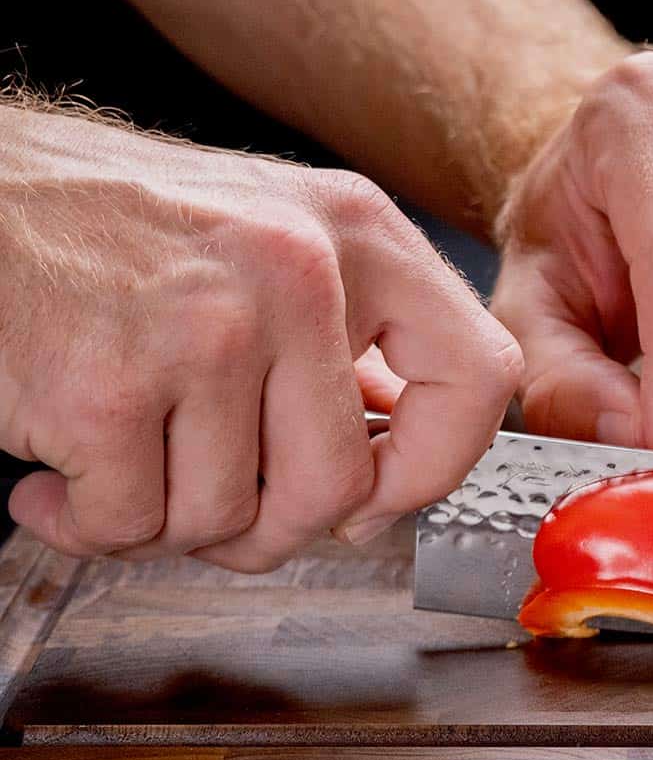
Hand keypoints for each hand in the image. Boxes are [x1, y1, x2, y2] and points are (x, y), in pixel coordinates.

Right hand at [0, 105, 520, 569]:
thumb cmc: (124, 233)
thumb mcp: (275, 245)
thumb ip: (353, 344)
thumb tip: (402, 457)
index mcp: (360, 234)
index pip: (482, 378)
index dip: (437, 464)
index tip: (380, 491)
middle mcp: (298, 272)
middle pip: (339, 488)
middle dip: (273, 526)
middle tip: (220, 498)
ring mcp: (205, 329)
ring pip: (227, 520)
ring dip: (168, 519)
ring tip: (127, 457)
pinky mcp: (106, 387)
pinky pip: (131, 526)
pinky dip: (90, 523)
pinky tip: (62, 474)